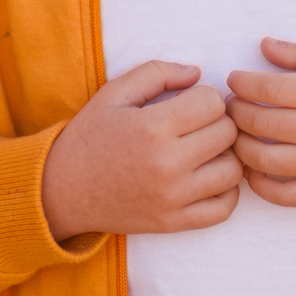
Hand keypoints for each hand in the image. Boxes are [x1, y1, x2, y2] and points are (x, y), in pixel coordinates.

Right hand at [41, 60, 241, 240]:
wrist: (61, 191)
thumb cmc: (90, 136)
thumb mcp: (115, 92)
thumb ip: (158, 72)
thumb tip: (198, 74)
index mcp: (153, 128)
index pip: (213, 103)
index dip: (205, 96)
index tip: (189, 101)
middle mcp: (167, 165)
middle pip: (228, 133)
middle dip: (218, 121)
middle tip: (197, 123)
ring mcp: (173, 198)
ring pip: (233, 170)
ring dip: (224, 155)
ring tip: (204, 149)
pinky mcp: (174, 223)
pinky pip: (224, 208)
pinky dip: (226, 190)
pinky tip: (207, 176)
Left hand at [226, 38, 295, 207]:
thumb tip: (264, 45)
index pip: (273, 89)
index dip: (244, 83)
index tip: (233, 79)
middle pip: (264, 124)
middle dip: (236, 113)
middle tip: (228, 105)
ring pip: (268, 161)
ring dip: (241, 146)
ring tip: (235, 133)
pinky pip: (286, 196)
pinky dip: (259, 185)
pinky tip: (250, 168)